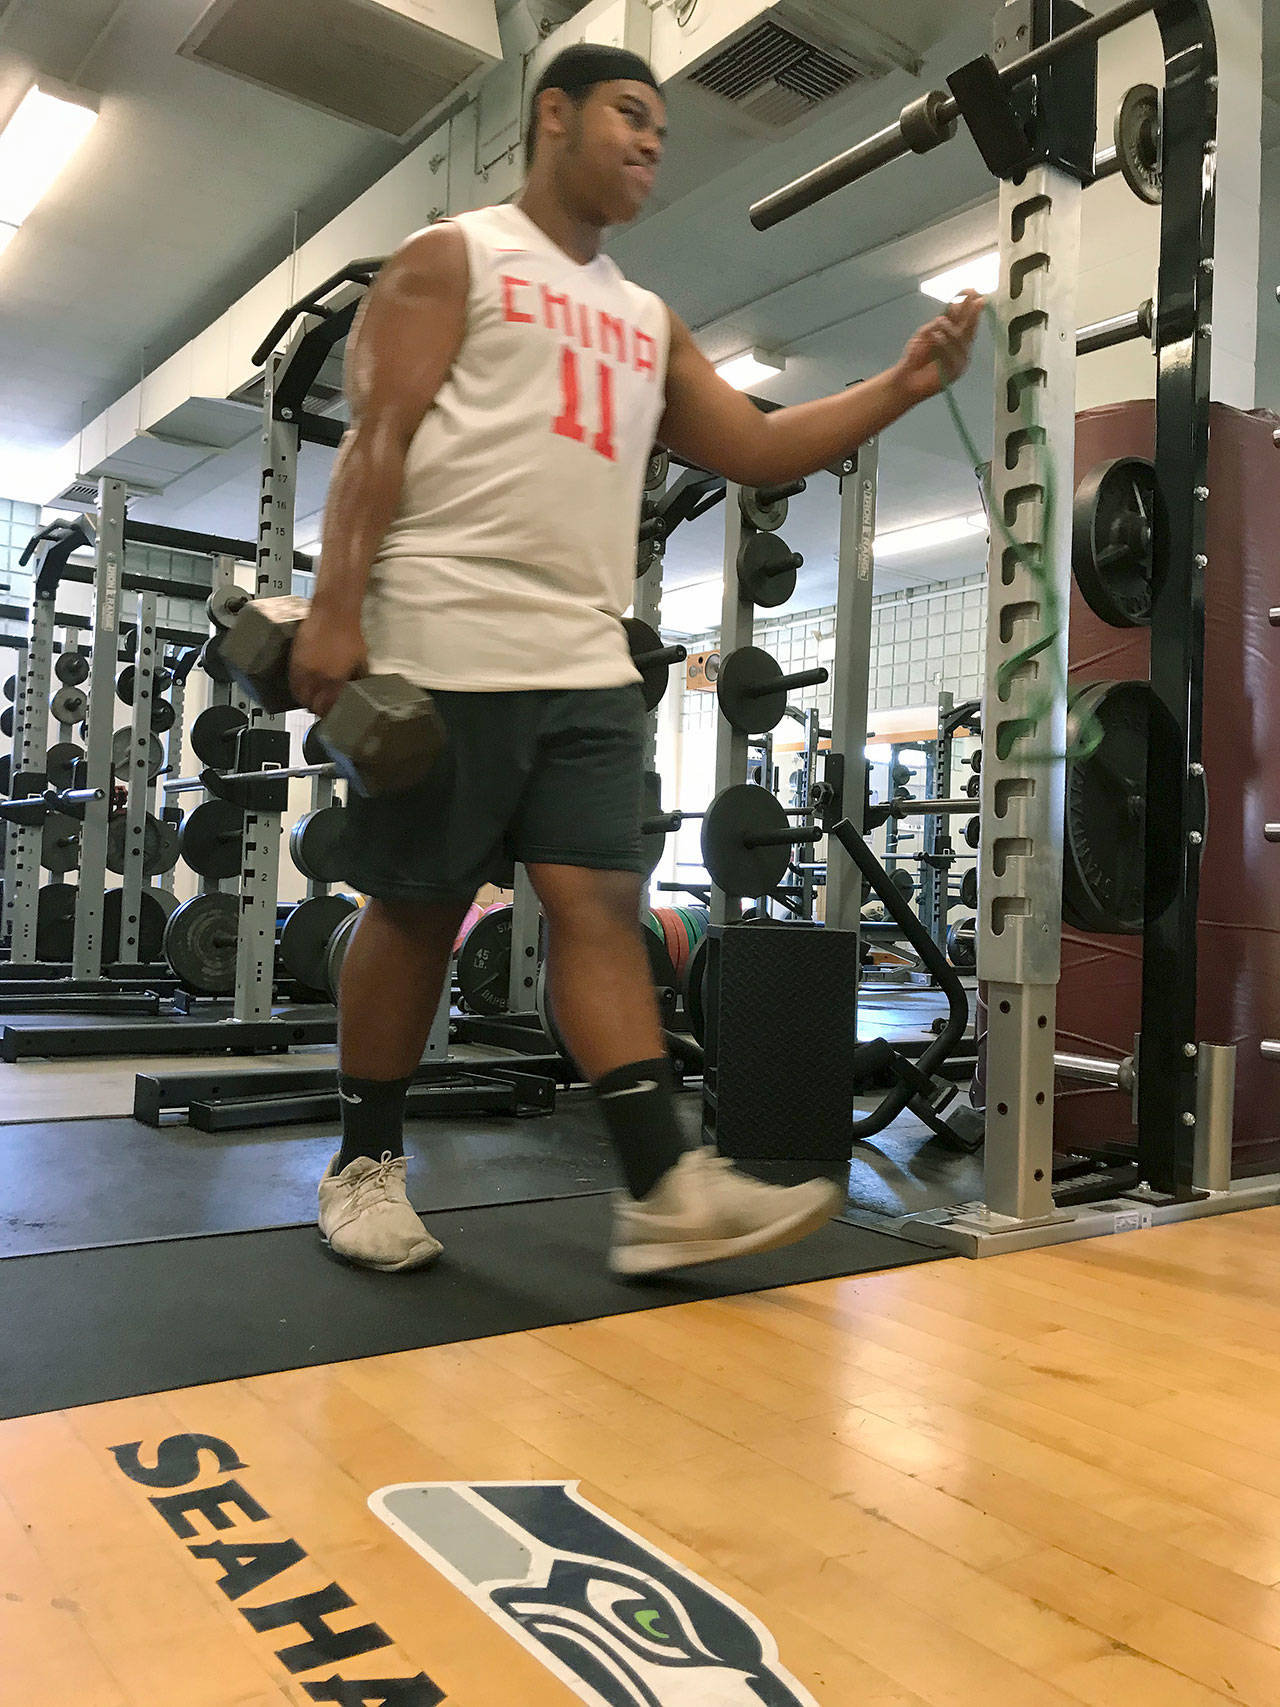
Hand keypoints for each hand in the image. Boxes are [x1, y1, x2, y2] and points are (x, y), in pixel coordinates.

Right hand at [288, 609, 367, 718]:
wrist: (333, 613)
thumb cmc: (350, 634)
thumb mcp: (360, 660)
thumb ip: (357, 678)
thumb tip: (356, 690)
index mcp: (335, 680)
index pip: (327, 708)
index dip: (328, 713)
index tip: (331, 714)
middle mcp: (317, 678)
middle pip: (311, 704)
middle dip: (316, 708)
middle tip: (321, 708)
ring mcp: (304, 669)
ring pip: (299, 695)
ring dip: (305, 699)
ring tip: (311, 699)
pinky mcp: (294, 659)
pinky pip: (292, 681)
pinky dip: (296, 687)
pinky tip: (302, 687)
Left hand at [891, 289, 983, 405]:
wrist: (906, 379)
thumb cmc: (915, 355)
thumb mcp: (925, 333)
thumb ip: (938, 323)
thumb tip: (953, 307)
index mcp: (955, 335)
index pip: (965, 318)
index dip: (969, 304)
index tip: (971, 290)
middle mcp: (961, 346)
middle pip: (969, 328)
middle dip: (972, 312)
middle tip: (975, 298)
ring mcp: (959, 359)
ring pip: (961, 341)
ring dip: (950, 329)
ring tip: (940, 321)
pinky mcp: (954, 372)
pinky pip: (952, 356)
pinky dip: (943, 344)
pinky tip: (936, 335)